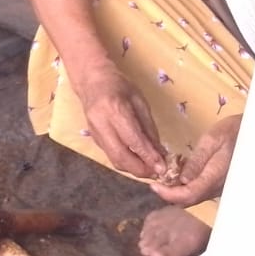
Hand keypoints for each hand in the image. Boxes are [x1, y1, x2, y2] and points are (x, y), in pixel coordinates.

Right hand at [73, 64, 166, 178]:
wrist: (92, 81)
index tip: (162, 168)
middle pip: (121, 156)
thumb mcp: (140, 102)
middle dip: (140, 169)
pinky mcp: (94, 139)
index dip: (148, 156)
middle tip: (157, 173)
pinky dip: (126, 163)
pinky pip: (111, 156)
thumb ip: (149, 128)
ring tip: (150, 170)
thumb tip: (160, 152)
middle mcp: (102, 124)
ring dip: (133, 169)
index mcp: (115, 110)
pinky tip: (138, 161)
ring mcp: (95, 133)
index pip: (133, 140)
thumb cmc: (119, 86)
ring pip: (114, 160)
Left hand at [151, 113, 240, 204]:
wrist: (250, 134)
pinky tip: (178, 175)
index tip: (153, 185)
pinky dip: (185, 188)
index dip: (169, 194)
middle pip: (189, 200)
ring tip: (164, 178)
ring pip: (194, 198)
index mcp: (215, 176)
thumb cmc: (231, 132)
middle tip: (155, 181)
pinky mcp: (218, 185)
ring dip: (176, 192)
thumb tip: (183, 180)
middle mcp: (217, 187)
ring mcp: (219, 188)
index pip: (189, 194)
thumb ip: (197, 161)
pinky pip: (199, 191)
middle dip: (169, 194)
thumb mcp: (211, 140)